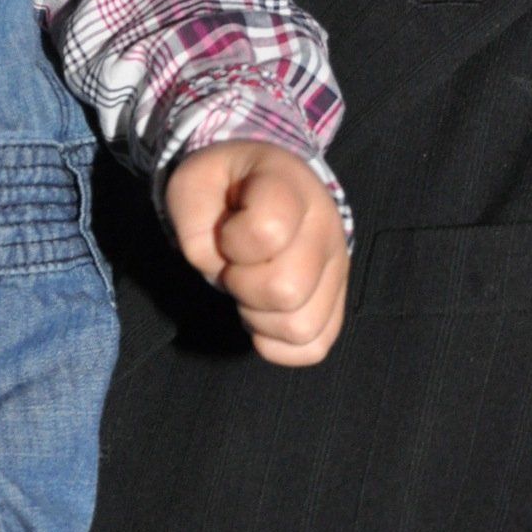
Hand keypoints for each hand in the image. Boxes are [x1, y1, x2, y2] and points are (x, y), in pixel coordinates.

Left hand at [165, 140, 348, 362]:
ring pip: (301, 327)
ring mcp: (338, 268)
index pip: (267, 230)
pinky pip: (312, 347)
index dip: (232, 242)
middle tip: (235, 265)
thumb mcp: (193, 184)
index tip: (227, 232)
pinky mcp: (337, 303)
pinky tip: (264, 310)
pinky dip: (278, 341)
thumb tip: (218, 267)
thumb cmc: (225, 188)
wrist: (264, 188)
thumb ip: (194, 222)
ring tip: (250, 287)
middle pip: (286, 289)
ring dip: (259, 317)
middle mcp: (326, 227)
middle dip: (242, 285)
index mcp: (290, 187)